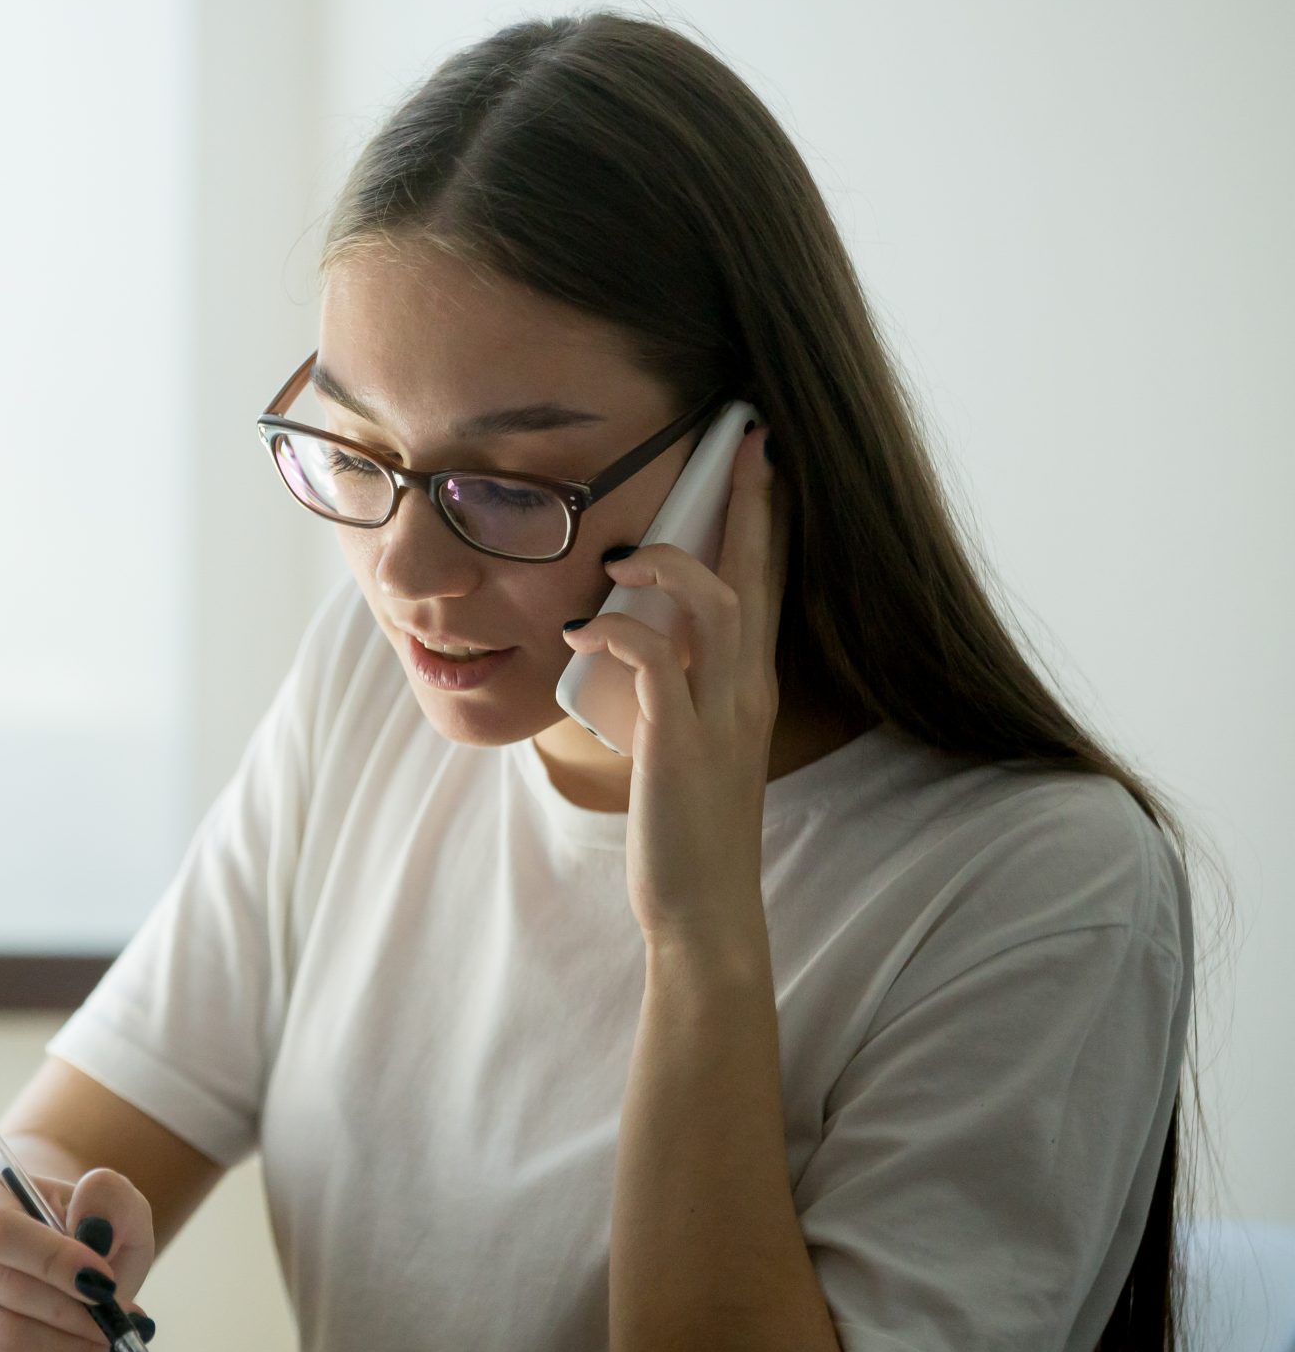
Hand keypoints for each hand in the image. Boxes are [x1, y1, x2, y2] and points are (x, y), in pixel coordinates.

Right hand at [0, 1161, 156, 1351]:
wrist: (51, 1263)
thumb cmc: (77, 1230)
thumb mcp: (107, 1203)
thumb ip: (110, 1198)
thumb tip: (92, 1224)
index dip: (52, 1259)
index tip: (104, 1282)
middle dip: (70, 1312)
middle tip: (115, 1325)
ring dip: (64, 1348)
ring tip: (104, 1345)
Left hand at [560, 421, 785, 957]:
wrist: (703, 909)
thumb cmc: (686, 827)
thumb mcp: (687, 741)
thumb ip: (675, 688)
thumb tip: (634, 642)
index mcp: (750, 687)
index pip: (768, 586)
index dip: (767, 523)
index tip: (763, 462)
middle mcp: (747, 691)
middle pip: (757, 577)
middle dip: (749, 507)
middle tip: (745, 442)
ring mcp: (719, 716)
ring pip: (718, 608)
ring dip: (669, 568)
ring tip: (621, 561)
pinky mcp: (681, 744)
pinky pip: (655, 665)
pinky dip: (619, 636)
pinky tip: (583, 637)